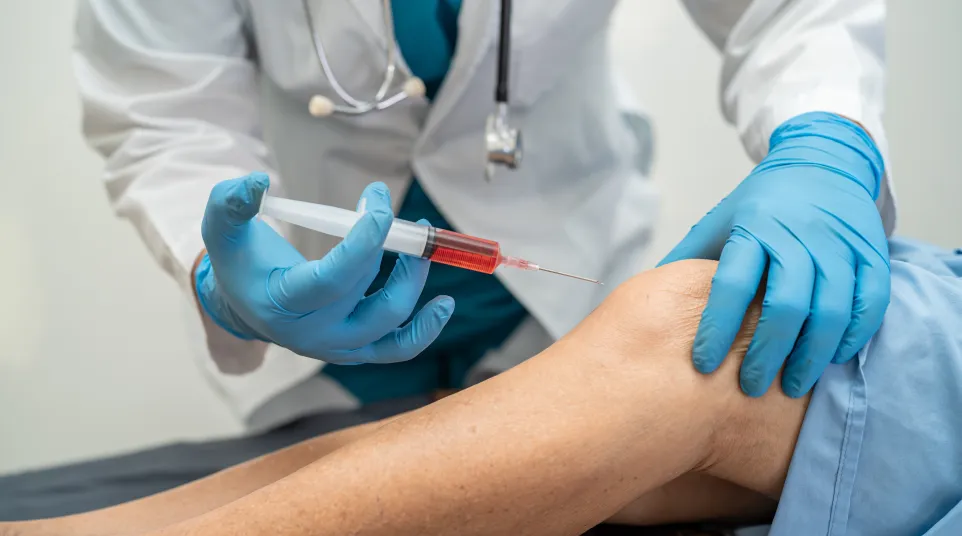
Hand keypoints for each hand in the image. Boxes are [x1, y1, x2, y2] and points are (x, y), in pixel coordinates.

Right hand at [195, 172, 453, 363]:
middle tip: (385, 205)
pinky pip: (398, 348)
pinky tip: (444, 304)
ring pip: (390, 322)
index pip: (332, 279)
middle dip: (387, 246)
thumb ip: (231, 202)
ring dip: (413, 281)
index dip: (363, 243)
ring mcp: (338, 347)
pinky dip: (425, 329)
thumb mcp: (223, 229)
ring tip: (421, 244)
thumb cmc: (239, 262)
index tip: (379, 206)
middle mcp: (312, 334)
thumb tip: (258, 181)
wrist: (244, 306)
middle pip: (367, 296)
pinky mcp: (357, 351)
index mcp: (282, 306)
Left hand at [659, 112, 889, 397]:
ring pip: (831, 307)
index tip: (704, 365)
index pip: (731, 283)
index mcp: (752, 228)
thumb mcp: (718, 222)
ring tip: (793, 386)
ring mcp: (838, 243)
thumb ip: (689, 261)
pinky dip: (854, 333)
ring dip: (812, 353)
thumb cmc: (760, 204)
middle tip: (751, 387)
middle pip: (786, 303)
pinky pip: (870, 300)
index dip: (716, 328)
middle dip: (767, 352)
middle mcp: (797, 234)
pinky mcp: (872, 251)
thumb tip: (645, 303)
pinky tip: (834, 356)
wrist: (820, 161)